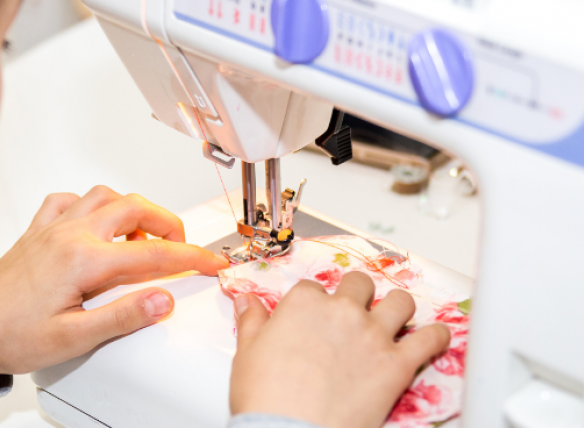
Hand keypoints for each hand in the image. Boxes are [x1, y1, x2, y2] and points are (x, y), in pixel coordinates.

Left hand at [0, 186, 228, 376]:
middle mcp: (69, 234)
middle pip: (135, 209)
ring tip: (146, 235)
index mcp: (82, 260)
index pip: (153, 253)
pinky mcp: (38, 230)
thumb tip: (163, 299)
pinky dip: (92, 204)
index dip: (191, 257)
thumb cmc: (11, 337)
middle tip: (183, 248)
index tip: (212, 263)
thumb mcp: (73, 339)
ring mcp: (52, 228)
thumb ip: (122, 317)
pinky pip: (69, 200)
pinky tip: (97, 224)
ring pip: (104, 196)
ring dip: (133, 209)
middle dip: (169, 223)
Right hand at [230, 272, 450, 427]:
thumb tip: (246, 301)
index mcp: (304, 305)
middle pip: (359, 284)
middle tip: (355, 309)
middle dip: (358, 293)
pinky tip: (436, 336)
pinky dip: (436, 336)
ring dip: (399, 307)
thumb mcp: (248, 353)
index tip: (314, 316)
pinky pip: (429, 340)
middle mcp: (342, 312)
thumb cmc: (266, 397)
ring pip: (400, 302)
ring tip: (397, 316)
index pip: (313, 289)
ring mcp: (373, 336)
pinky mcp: (397, 365)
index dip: (314, 303)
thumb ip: (251, 321)